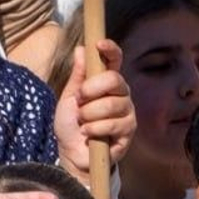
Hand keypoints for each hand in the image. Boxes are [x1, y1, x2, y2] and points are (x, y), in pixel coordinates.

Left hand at [54, 40, 134, 182]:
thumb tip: (81, 49)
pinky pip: (112, 124)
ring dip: (89, 115)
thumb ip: (78, 75)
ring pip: (111, 104)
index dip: (110, 49)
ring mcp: (127, 112)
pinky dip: (94, 129)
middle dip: (91, 90)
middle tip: (79, 100)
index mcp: (106, 82)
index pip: (115, 60)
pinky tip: (89, 134)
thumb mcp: (69, 97)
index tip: (98, 44)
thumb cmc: (71, 123)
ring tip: (83, 123)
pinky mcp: (129, 131)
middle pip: (114, 80)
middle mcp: (121, 94)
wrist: (72, 153)